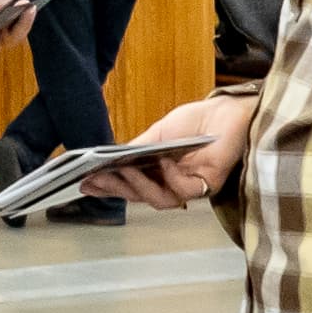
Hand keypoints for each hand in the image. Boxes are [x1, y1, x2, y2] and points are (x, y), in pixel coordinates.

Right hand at [80, 93, 253, 211]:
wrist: (227, 112)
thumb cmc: (196, 123)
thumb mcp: (157, 134)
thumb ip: (136, 149)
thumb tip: (109, 160)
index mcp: (158, 174)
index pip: (129, 186)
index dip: (107, 188)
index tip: (84, 183)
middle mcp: (173, 185)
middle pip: (140, 197)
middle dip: (116, 189)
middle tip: (96, 179)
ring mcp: (190, 188)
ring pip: (159, 200)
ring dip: (139, 186)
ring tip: (124, 169)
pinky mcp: (208, 185)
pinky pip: (184, 190)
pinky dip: (170, 177)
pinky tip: (162, 161)